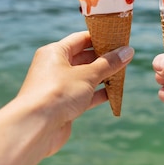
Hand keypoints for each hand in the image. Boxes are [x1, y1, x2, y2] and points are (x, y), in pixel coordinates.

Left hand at [16, 31, 133, 155]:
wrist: (36, 127)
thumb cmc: (58, 93)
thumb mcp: (87, 75)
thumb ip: (108, 63)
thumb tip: (128, 51)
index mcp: (55, 52)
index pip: (81, 39)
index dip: (100, 37)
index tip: (118, 38)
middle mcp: (54, 67)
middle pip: (83, 58)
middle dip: (104, 58)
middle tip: (125, 56)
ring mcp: (58, 87)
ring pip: (84, 77)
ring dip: (102, 76)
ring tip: (123, 73)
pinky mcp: (62, 105)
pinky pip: (83, 95)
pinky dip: (97, 94)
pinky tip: (113, 93)